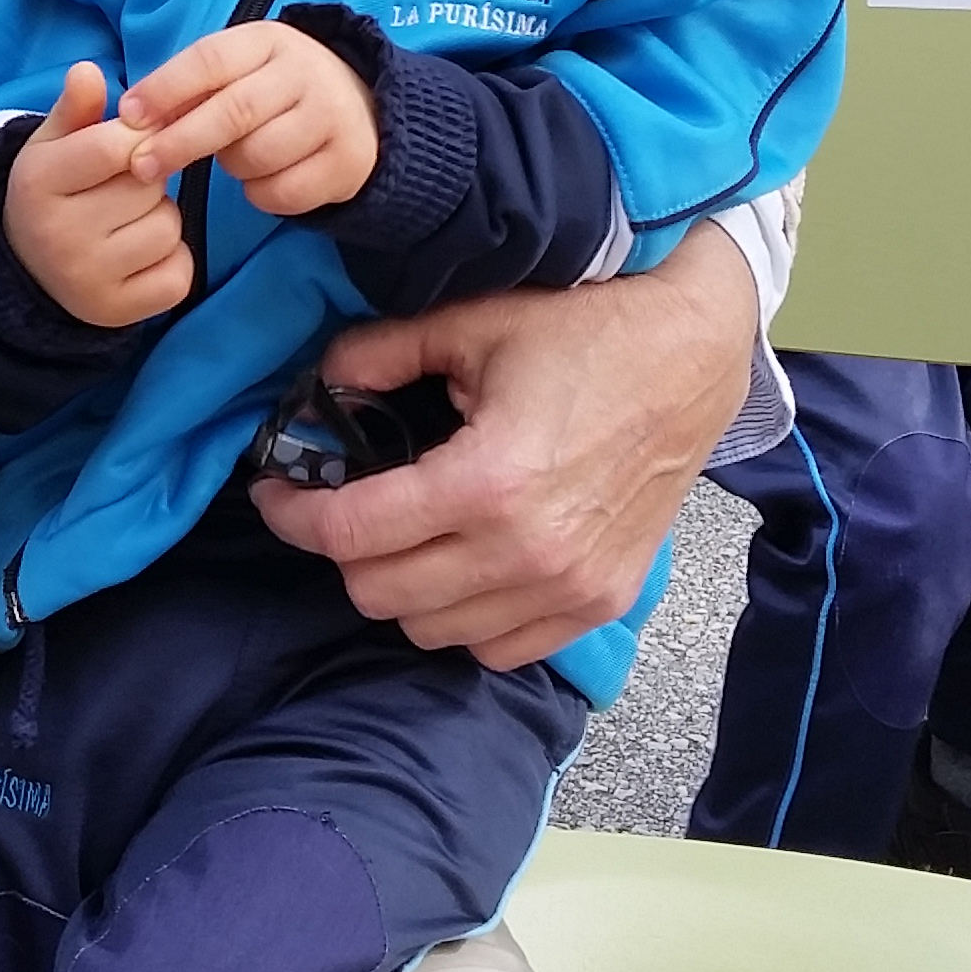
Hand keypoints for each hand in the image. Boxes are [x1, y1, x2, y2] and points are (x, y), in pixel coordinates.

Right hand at [4, 64, 191, 326]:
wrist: (26, 269)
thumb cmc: (52, 193)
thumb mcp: (52, 144)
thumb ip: (74, 108)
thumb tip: (87, 70)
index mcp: (38, 182)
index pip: (111, 147)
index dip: (139, 136)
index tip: (139, 138)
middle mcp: (58, 235)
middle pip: (146, 187)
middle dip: (148, 180)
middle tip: (125, 186)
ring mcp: (87, 279)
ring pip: (167, 229)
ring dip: (161, 219)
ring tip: (130, 220)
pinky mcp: (117, 313)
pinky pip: (179, 274)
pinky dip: (172, 260)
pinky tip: (142, 254)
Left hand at [121, 22, 381, 219]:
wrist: (357, 108)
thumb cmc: (271, 90)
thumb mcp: (236, 71)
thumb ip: (188, 89)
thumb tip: (131, 120)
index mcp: (268, 41)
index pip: (210, 59)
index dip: (165, 88)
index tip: (128, 116)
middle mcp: (305, 73)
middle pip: (233, 111)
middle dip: (180, 141)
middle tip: (141, 166)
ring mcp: (333, 118)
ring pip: (258, 155)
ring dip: (231, 166)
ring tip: (235, 156)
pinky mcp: (349, 162)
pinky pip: (284, 192)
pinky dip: (261, 193)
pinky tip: (264, 177)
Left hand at [252, 227, 759, 666]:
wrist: (693, 357)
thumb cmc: (588, 332)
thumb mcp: (474, 322)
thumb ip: (382, 353)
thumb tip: (322, 380)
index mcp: (487, 482)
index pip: (352, 535)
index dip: (294, 516)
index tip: (276, 492)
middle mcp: (526, 552)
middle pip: (381, 594)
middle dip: (342, 551)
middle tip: (340, 508)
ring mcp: (567, 588)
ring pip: (432, 631)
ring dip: (400, 586)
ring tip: (400, 534)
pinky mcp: (597, 602)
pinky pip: (497, 648)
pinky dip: (462, 618)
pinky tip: (459, 565)